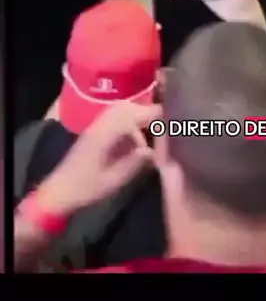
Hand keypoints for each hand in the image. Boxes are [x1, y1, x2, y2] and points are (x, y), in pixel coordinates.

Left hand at [36, 102, 159, 216]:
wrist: (58, 193)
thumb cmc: (85, 189)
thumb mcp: (113, 181)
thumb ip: (134, 163)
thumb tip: (152, 151)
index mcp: (105, 134)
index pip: (133, 115)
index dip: (153, 114)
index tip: (172, 118)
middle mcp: (100, 126)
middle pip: (126, 107)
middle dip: (146, 112)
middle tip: (163, 127)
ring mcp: (95, 128)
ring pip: (119, 111)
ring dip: (137, 118)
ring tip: (151, 135)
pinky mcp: (93, 134)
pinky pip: (113, 120)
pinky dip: (128, 125)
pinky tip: (135, 143)